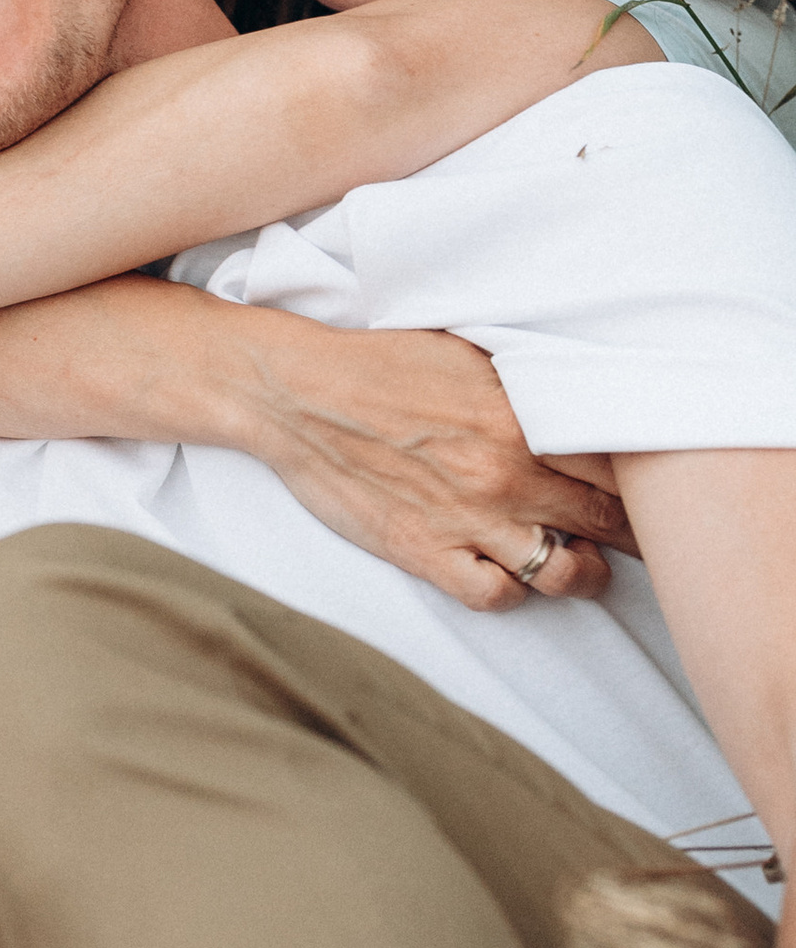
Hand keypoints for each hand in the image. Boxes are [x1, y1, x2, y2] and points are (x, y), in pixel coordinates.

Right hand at [239, 322, 632, 611]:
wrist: (294, 394)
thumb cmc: (377, 364)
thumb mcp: (467, 352)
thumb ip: (527, 383)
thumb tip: (577, 394)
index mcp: (521, 417)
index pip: (620, 460)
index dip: (647, 477)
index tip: (654, 482)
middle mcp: (505, 474)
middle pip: (607, 519)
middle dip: (633, 531)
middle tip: (639, 531)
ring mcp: (469, 520)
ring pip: (564, 571)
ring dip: (583, 571)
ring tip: (582, 560)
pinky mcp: (427, 553)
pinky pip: (497, 596)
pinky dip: (513, 590)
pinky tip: (508, 569)